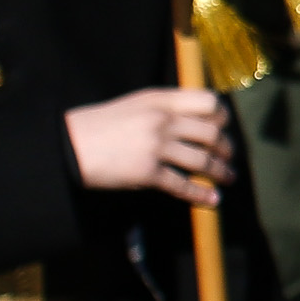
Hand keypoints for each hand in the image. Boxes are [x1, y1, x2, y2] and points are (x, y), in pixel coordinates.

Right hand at [63, 88, 234, 205]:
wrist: (70, 146)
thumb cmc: (100, 126)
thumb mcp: (134, 105)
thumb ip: (163, 108)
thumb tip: (192, 121)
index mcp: (159, 100)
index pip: (207, 101)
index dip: (222, 115)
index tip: (224, 126)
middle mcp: (162, 120)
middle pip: (211, 133)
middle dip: (226, 147)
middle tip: (229, 156)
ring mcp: (156, 146)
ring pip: (202, 160)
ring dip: (220, 172)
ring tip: (228, 178)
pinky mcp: (148, 173)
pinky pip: (183, 185)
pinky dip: (201, 195)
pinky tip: (212, 200)